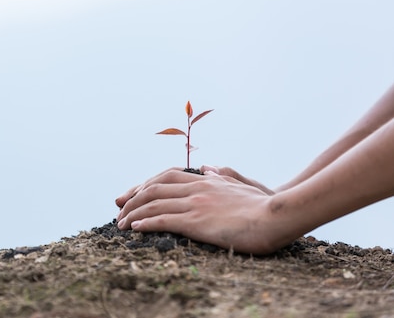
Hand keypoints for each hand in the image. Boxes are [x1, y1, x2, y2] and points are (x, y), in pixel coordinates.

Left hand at [115, 169, 276, 253]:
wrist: (277, 214)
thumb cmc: (265, 203)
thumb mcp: (242, 184)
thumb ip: (222, 175)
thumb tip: (208, 167)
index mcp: (205, 180)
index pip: (165, 177)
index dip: (145, 184)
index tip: (131, 193)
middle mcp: (196, 188)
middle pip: (153, 188)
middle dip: (132, 198)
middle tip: (117, 208)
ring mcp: (196, 204)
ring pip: (154, 204)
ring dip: (133, 213)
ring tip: (120, 223)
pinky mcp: (198, 222)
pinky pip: (164, 220)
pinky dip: (146, 222)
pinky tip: (135, 228)